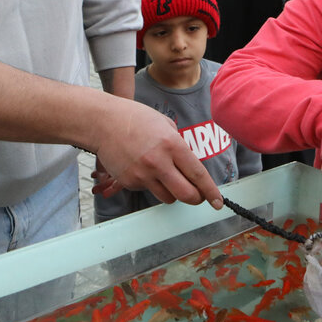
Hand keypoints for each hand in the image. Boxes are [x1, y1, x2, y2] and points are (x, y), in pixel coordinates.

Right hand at [92, 100, 222, 208]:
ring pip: (168, 198)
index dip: (210, 191)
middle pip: (186, 194)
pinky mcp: (129, 182)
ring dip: (173, 192)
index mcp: (172, 145)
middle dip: (196, 199)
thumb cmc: (135, 119)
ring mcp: (142, 174)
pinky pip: (148, 190)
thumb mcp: (165, 125)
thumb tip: (189, 165)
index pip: (198, 174)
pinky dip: (151, 184)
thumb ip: (179, 145)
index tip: (218, 202)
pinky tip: (143, 167)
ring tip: (165, 175)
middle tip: (197, 196)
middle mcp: (159, 162)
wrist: (103, 122)